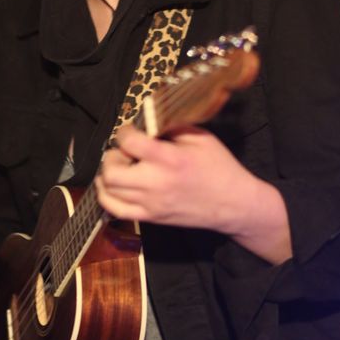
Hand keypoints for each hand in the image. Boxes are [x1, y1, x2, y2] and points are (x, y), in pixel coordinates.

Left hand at [95, 125, 291, 263]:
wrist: (233, 204)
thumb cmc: (220, 167)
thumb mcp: (202, 137)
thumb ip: (173, 127)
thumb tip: (149, 121)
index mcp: (170, 159)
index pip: (129, 142)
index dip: (124, 132)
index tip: (130, 131)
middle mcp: (156, 182)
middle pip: (112, 170)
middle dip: (112, 156)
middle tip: (124, 151)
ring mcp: (151, 203)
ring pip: (109, 190)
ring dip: (107, 174)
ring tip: (120, 167)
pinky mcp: (150, 218)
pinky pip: (115, 210)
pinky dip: (105, 196)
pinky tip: (111, 186)